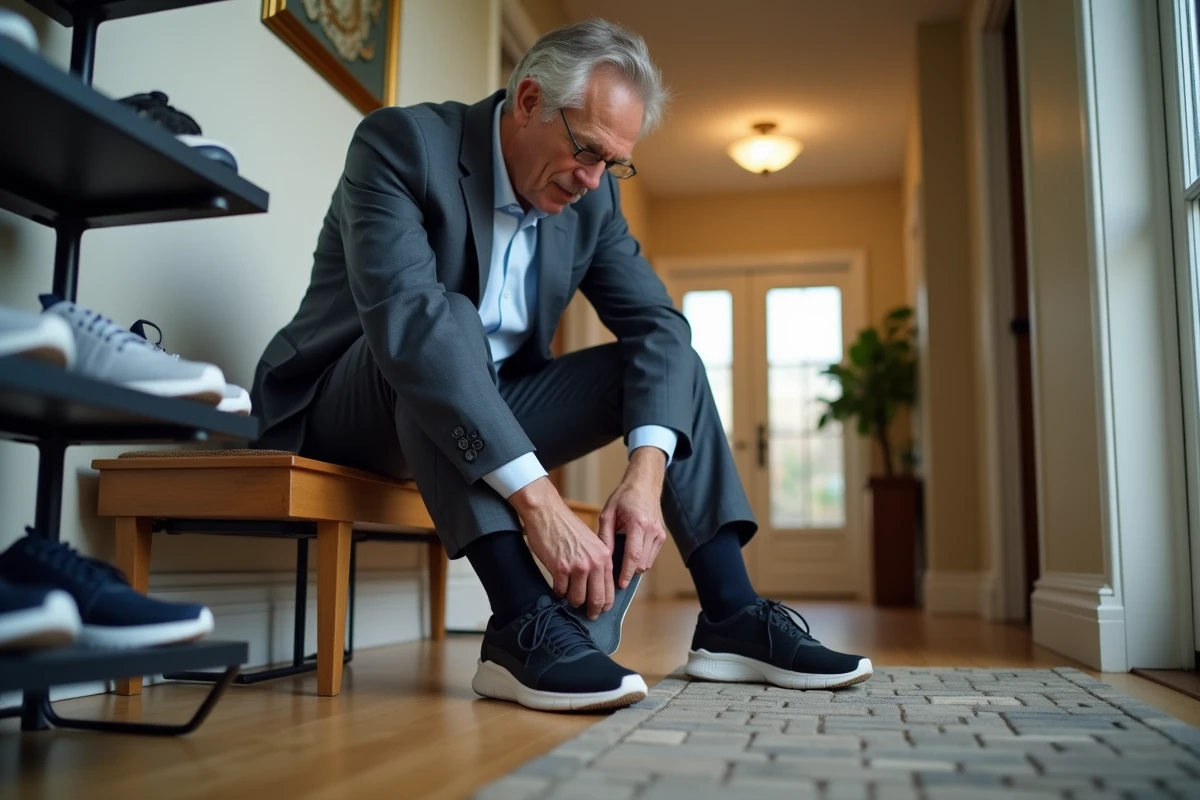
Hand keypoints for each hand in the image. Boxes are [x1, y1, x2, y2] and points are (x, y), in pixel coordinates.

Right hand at [510, 477, 613, 618]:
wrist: (547, 513)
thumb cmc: (567, 527)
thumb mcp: (590, 542)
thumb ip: (597, 561)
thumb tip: (598, 585)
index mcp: (604, 556)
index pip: (609, 588)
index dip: (605, 603)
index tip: (601, 610)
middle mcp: (594, 562)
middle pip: (596, 598)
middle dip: (592, 610)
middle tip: (588, 615)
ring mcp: (577, 566)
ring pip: (578, 598)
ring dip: (572, 601)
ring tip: (568, 597)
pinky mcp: (560, 568)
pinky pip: (561, 591)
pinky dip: (558, 592)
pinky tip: (557, 586)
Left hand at [599, 447, 668, 588]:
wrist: (644, 485)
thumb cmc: (624, 497)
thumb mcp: (608, 513)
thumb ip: (605, 536)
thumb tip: (602, 559)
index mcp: (638, 523)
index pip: (633, 555)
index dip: (626, 573)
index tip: (619, 585)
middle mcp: (652, 530)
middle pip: (642, 563)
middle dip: (628, 573)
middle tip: (613, 577)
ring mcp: (660, 534)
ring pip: (648, 563)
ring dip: (635, 568)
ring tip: (619, 567)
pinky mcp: (662, 537)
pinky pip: (651, 557)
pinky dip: (641, 560)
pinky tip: (629, 556)